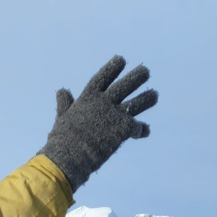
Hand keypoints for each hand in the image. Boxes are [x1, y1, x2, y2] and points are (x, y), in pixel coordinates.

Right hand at [39, 55, 156, 193]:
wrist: (68, 157)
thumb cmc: (62, 139)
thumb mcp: (62, 116)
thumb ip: (65, 103)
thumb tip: (62, 91)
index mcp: (88, 97)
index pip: (103, 77)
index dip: (112, 67)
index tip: (121, 59)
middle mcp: (103, 102)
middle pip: (125, 85)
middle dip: (137, 77)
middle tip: (145, 71)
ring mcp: (114, 114)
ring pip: (137, 102)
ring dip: (147, 98)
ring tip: (155, 95)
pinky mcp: (122, 129)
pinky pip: (137, 127)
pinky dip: (141, 129)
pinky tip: (145, 131)